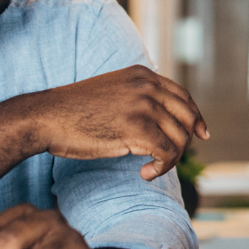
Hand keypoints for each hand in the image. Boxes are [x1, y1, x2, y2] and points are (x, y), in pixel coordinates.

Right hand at [27, 65, 207, 179]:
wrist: (47, 117)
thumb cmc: (74, 112)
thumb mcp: (113, 92)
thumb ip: (138, 97)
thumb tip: (163, 120)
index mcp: (142, 75)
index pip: (182, 96)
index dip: (195, 116)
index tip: (202, 133)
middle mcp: (147, 86)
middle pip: (187, 116)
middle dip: (187, 140)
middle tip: (175, 158)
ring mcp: (144, 105)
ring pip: (179, 138)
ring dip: (169, 159)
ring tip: (149, 168)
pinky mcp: (138, 128)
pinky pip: (167, 153)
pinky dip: (161, 168)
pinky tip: (145, 174)